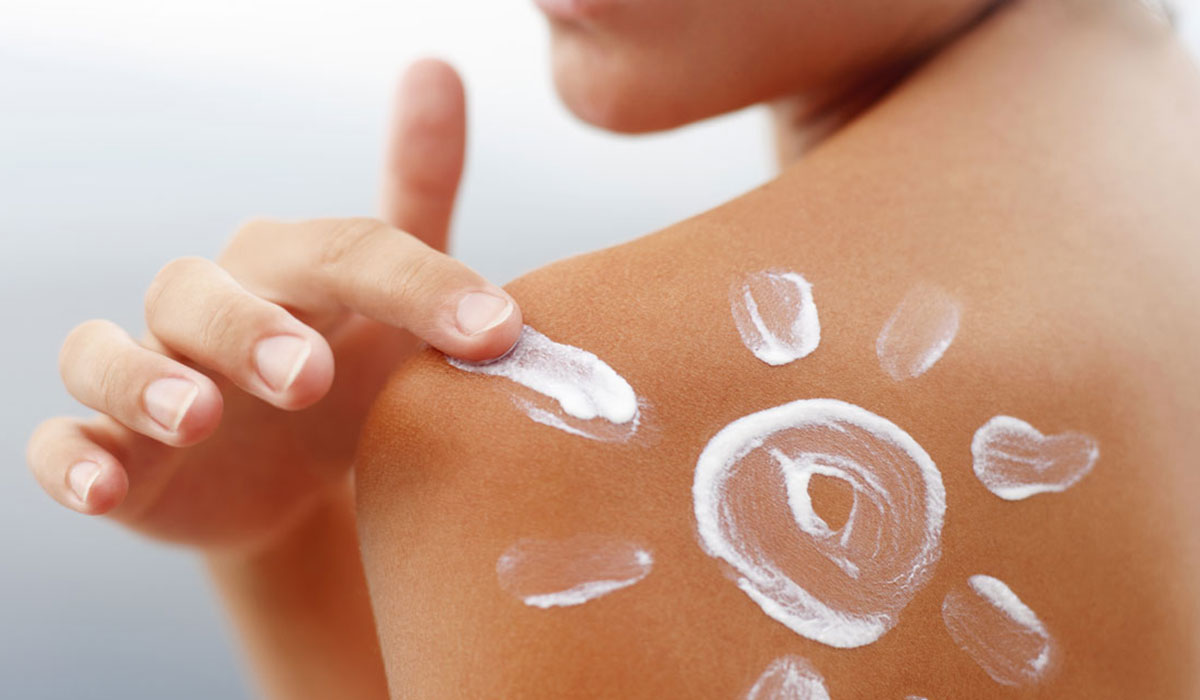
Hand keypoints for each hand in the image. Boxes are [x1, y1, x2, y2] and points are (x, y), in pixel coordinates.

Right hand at [26, 59, 521, 550]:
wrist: (300, 483)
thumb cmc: (351, 372)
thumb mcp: (397, 294)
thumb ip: (419, 190)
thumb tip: (434, 65)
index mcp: (286, 269)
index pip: (344, 253)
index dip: (419, 285)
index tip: (497, 331)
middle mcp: (207, 310)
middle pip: (203, 291)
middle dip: (251, 328)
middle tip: (309, 376)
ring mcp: (153, 378)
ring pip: (108, 354)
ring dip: (147, 380)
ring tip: (199, 416)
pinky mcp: (116, 451)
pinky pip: (63, 446)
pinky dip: (72, 462)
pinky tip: (104, 488)